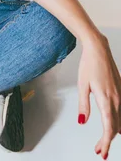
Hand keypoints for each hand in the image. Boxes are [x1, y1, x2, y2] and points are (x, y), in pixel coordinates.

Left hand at [78, 34, 120, 158]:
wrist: (98, 48)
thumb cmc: (89, 64)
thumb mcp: (82, 85)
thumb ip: (83, 105)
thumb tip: (82, 121)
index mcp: (106, 99)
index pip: (108, 128)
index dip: (105, 142)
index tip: (101, 152)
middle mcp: (116, 99)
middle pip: (115, 127)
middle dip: (107, 141)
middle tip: (98, 150)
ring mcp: (120, 94)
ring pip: (120, 120)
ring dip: (112, 132)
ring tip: (102, 141)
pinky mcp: (120, 90)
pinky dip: (117, 121)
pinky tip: (112, 125)